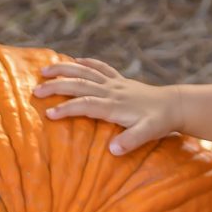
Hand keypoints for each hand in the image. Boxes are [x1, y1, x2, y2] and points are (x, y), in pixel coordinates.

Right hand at [34, 57, 181, 154]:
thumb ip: (131, 141)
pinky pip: (101, 67)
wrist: (175, 106)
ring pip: (86, 72)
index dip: (67, 108)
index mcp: (115, 105)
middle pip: (80, 85)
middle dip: (57, 87)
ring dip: (65, 69)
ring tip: (44, 70)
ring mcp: (116, 83)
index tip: (49, 114)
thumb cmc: (160, 121)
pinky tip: (75, 60)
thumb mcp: (148, 134)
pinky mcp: (120, 80)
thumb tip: (112, 150)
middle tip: (36, 91)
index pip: (86, 105)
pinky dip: (87, 62)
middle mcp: (112, 91)